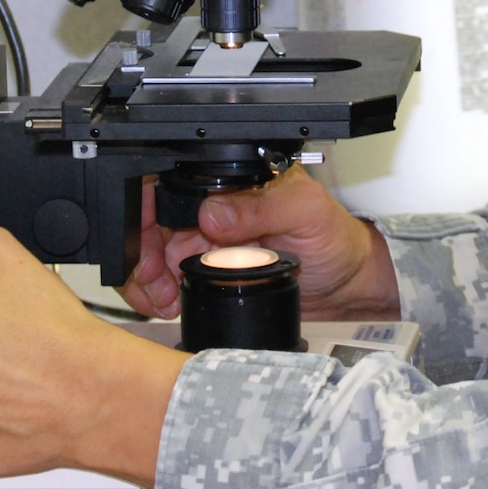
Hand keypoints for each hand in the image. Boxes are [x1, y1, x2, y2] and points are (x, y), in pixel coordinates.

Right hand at [120, 165, 400, 322]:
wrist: (346, 285)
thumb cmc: (333, 238)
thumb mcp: (306, 212)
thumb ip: (262, 207)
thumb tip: (214, 211)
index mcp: (228, 183)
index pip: (167, 183)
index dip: (147, 213)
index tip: (152, 246)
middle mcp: (210, 209)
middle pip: (148, 222)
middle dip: (141, 254)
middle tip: (154, 280)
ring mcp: (204, 243)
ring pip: (149, 255)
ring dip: (144, 279)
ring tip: (162, 298)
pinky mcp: (205, 275)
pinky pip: (164, 282)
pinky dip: (155, 296)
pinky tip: (167, 304)